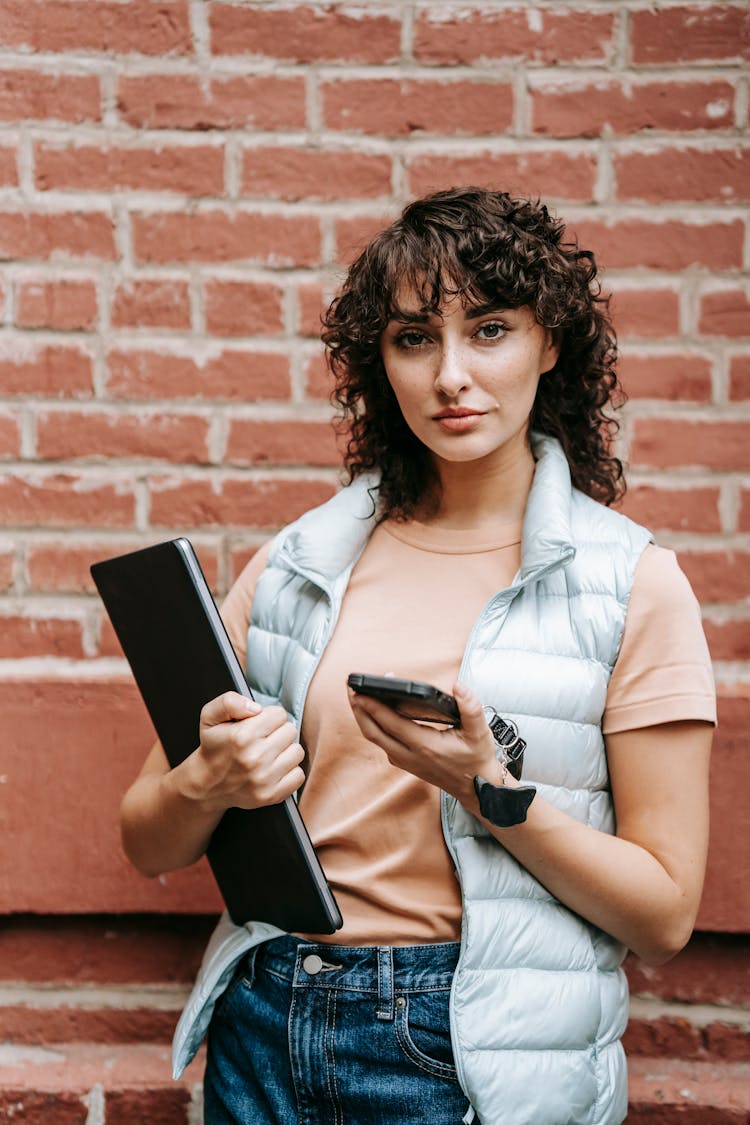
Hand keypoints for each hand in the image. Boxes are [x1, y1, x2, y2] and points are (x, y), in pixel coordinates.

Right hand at [178, 692, 305, 813]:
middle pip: (290, 731)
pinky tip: (274, 768)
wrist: (206, 784)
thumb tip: (256, 708)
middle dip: (278, 732)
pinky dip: (289, 771)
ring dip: (286, 751)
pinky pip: (298, 775)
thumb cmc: (213, 747)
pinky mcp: (272, 795)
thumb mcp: (210, 716)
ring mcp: (264, 779)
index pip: (279, 714)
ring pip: (297, 752)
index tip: (259, 725)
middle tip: (263, 739)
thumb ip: (229, 702)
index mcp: (242, 736)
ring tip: (270, 753)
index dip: (269, 717)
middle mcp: (254, 758)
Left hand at [348, 681, 503, 810]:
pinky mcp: (404, 762)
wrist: (476, 788)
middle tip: (351, 687)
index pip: (391, 724)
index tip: (360, 690)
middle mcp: (410, 756)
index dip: (373, 706)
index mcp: (425, 747)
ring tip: (358, 694)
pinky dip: (374, 725)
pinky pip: (382, 742)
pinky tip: (375, 711)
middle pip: (373, 732)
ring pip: (375, 738)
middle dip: (359, 709)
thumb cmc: (476, 760)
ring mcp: (404, 761)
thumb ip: (471, 707)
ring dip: (363, 716)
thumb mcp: (480, 732)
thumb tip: (459, 687)